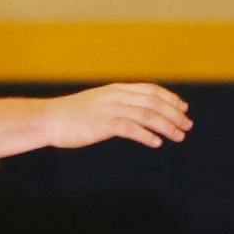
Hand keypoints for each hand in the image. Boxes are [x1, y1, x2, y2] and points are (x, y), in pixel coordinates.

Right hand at [45, 83, 191, 148]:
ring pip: (147, 115)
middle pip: (154, 102)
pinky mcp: (103, 124)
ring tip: (178, 137)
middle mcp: (116, 97)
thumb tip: (130, 114)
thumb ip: (114, 104)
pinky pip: (132, 128)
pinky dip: (147, 135)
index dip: (170, 98)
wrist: (47, 119)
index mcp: (115, 90)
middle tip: (187, 126)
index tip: (183, 108)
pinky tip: (156, 143)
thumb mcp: (95, 103)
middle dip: (174, 114)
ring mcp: (110, 109)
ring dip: (167, 126)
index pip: (150, 90)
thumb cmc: (69, 115)